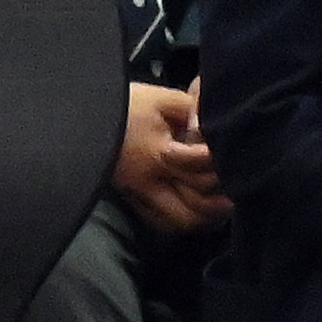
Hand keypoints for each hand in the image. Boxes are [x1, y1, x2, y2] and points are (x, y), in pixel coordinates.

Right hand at [114, 81, 229, 233]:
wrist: (84, 118)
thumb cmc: (125, 105)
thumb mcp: (162, 98)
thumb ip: (193, 109)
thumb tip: (214, 123)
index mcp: (160, 154)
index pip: (199, 167)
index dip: (219, 161)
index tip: (232, 153)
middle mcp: (151, 183)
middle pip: (195, 206)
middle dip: (219, 197)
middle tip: (237, 185)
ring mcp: (141, 196)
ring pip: (181, 222)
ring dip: (205, 216)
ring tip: (222, 202)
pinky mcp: (134, 200)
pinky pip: (163, 223)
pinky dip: (184, 220)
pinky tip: (197, 210)